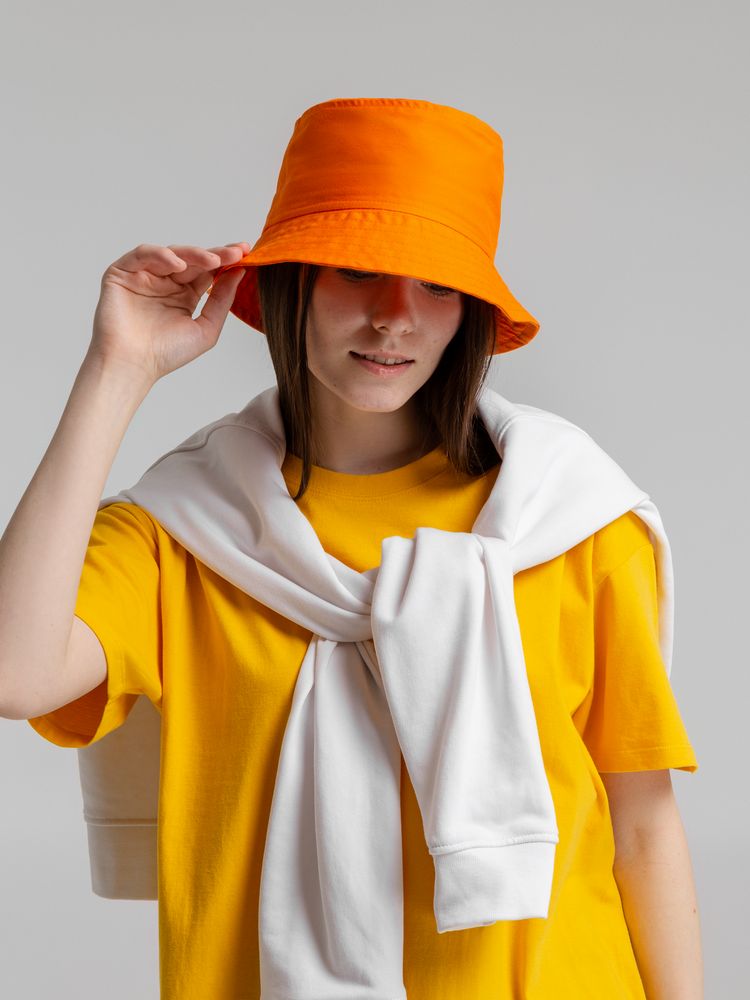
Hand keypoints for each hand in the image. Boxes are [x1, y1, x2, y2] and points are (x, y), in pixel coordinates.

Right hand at [89, 242, 249, 385]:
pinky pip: (142, 255)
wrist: (133, 365)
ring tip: (213, 261)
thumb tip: (240, 272)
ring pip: (171, 254)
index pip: (207, 270)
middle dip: (215, 254)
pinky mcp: (122, 272)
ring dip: (193, 254)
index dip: (225, 260)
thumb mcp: (206, 327)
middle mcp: (165, 282)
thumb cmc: (166, 354)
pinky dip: (160, 255)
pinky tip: (179, 265)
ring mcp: (144, 276)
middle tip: (235, 253)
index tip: (246, 252)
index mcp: (184, 294)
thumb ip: (222, 300)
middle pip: (192, 259)